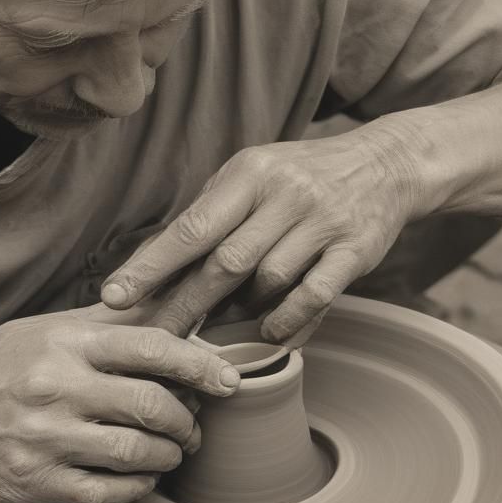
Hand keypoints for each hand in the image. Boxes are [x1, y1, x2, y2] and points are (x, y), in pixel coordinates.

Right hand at [0, 311, 240, 502]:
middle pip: (153, 404)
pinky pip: (110, 492)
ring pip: (138, 453)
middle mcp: (56, 387)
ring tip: (173, 452)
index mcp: (61, 343)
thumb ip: (99, 325)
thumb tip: (164, 308)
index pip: (150, 346)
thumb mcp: (34, 333)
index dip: (200, 364)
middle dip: (189, 420)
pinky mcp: (37, 483)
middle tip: (195, 427)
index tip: (228, 380)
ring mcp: (45, 439)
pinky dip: (138, 487)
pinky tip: (141, 478)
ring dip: (170, 456)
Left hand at [100, 122, 423, 345]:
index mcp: (250, 173)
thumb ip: (211, 213)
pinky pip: (313, 297)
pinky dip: (286, 321)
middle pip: (224, 262)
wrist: (387, 164)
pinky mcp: (355, 251)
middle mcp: (286, 194)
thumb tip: (155, 263)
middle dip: (184, 306)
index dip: (150, 266)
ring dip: (240, 312)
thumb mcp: (254, 175)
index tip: (115, 296)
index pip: (191, 226)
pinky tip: (271, 332)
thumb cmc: (302, 176)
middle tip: (155, 338)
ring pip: (268, 281)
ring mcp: (323, 223)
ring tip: (222, 327)